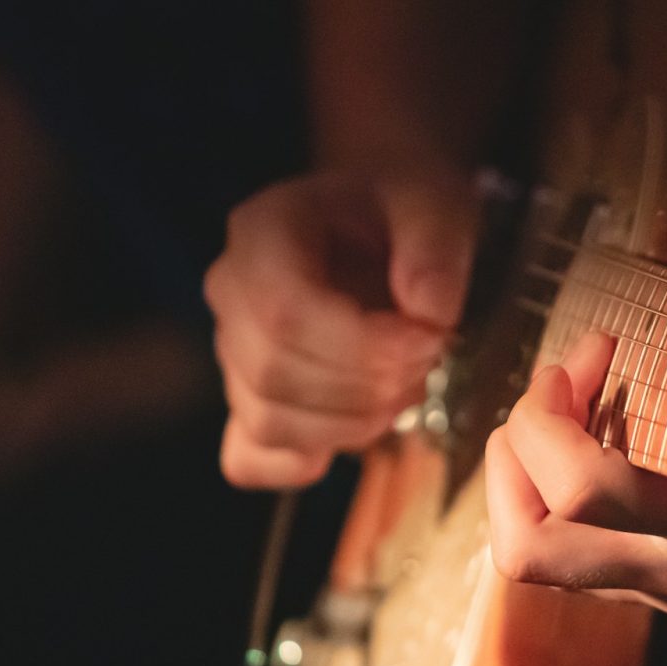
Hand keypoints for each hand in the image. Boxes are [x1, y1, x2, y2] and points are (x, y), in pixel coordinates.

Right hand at [205, 171, 476, 487]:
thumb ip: (435, 247)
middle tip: (428, 359)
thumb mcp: (435, 203)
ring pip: (268, 421)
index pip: (285, 312)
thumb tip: (427, 313)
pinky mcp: (249, 400)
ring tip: (407, 384)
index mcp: (262, 232)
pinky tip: (359, 425)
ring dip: (354, 423)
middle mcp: (230, 293)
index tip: (430, 339)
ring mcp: (233, 352)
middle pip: (275, 372)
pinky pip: (250, 459)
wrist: (384, 225)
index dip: (363, 345)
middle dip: (368, 385)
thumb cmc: (401, 212)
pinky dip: (306, 461)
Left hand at [484, 208, 666, 615]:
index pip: (580, 490)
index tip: (596, 349)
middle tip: (557, 391)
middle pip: (528, 547)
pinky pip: (576, 557)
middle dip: (514, 456)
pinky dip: (557, 497)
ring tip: (568, 414)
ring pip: (540, 560)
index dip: (554, 410)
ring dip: (526, 479)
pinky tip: (607, 440)